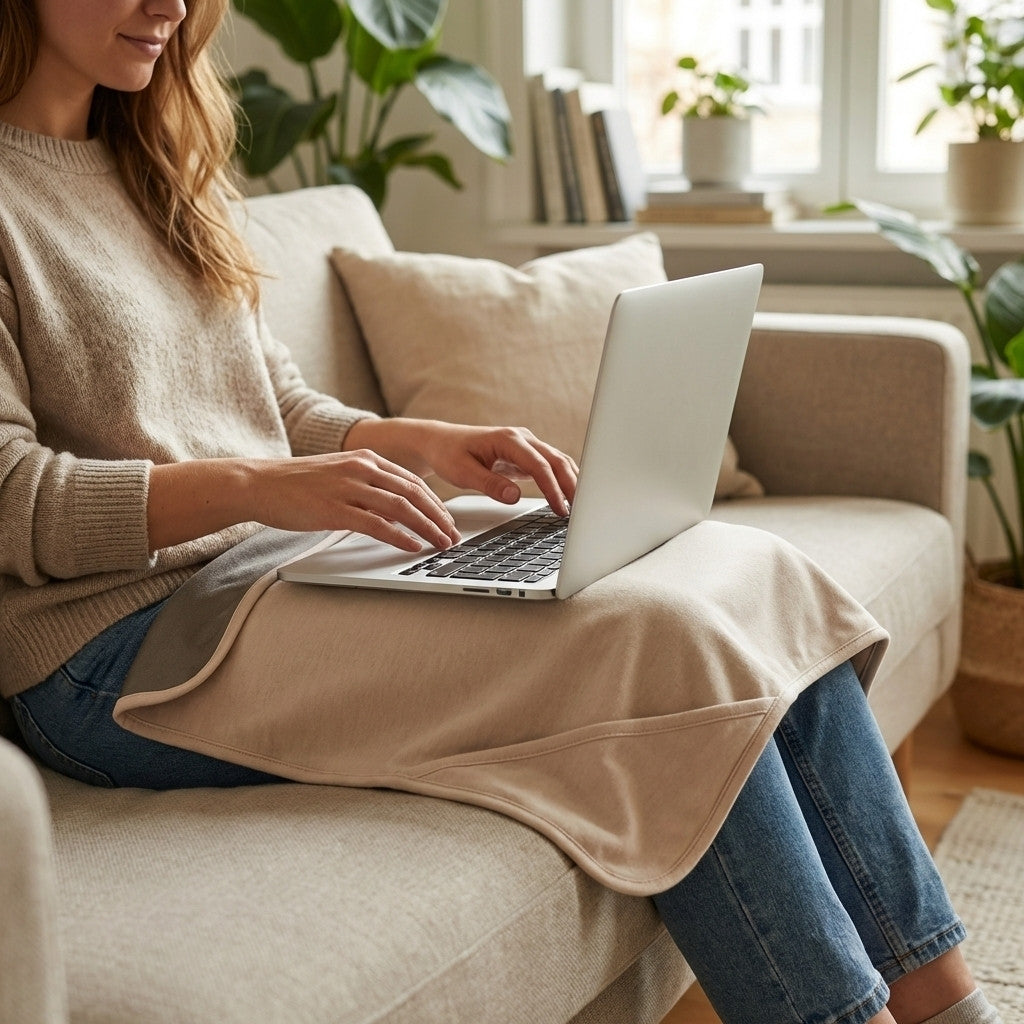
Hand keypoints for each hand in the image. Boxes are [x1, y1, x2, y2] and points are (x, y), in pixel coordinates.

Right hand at [248, 450, 461, 551]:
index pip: (412, 481)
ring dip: (426, 528)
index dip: (435, 502)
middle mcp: (361, 469)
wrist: (259, 483)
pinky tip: (412, 546)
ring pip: (401, 508)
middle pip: (413, 493)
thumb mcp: (339, 474)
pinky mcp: (335, 509)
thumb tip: (393, 507)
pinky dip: (399, 537)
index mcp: (365, 459)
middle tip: (453, 536)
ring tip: (441, 544)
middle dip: (438, 517)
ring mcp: (348, 488)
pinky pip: (376, 524)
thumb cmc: (296, 484)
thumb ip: (367, 485)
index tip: (448, 520)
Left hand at [344, 419, 578, 515]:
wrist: (441, 443)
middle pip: (557, 460)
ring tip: (583, 507)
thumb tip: (514, 497)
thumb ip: (489, 484)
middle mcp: (521, 438)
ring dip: (572, 481)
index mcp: (508, 440)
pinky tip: (572, 497)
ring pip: (558, 461)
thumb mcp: (463, 472)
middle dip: (572, 485)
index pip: (539, 465)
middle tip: (582, 512)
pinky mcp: (526, 455)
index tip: (560, 509)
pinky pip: (551, 466)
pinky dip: (564, 479)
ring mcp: (526, 445)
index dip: (552, 488)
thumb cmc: (449, 454)